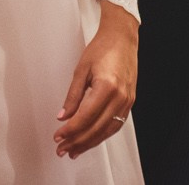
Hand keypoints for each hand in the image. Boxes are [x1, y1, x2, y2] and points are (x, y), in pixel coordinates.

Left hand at [54, 2, 136, 158]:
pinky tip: (91, 139)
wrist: (122, 38)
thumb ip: (72, 96)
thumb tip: (63, 116)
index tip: (58, 136)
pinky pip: (115, 125)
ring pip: (107, 131)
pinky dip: (102, 135)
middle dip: (77, 141)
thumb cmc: (103, 48)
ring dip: (90, 143)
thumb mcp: (81, 70)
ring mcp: (127, 101)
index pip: (85, 117)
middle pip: (96, 128)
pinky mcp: (129, 102)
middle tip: (62, 149)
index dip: (70, 130)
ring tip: (74, 150)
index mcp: (106, 87)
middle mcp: (119, 97)